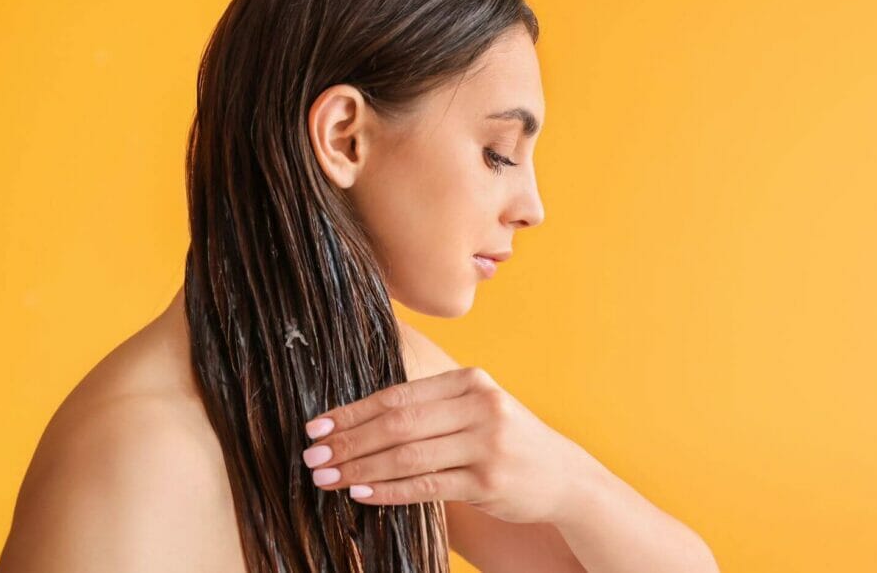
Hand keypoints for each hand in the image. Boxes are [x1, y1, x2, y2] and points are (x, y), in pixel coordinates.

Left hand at [301, 366, 589, 524]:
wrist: (564, 475)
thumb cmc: (509, 440)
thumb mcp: (479, 409)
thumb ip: (432, 407)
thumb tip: (361, 417)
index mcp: (471, 382)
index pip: (399, 395)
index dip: (353, 411)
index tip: (318, 425)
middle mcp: (480, 407)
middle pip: (398, 424)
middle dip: (348, 441)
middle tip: (312, 455)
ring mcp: (486, 445)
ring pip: (407, 456)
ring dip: (359, 468)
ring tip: (326, 477)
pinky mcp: (487, 482)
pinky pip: (425, 486)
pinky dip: (388, 491)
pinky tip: (361, 494)